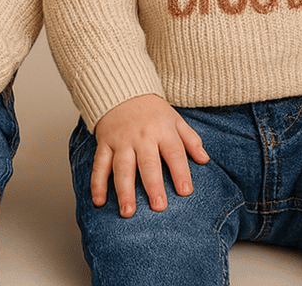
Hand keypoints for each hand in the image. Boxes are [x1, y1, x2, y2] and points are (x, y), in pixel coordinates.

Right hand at [91, 94, 208, 216]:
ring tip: (128, 212)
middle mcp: (141, 137)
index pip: (174, 153)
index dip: (180, 172)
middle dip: (153, 184)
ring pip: (122, 167)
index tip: (185, 192)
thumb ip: (191, 140)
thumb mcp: (175, 119)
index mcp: (162, 131)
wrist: (122, 90)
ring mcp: (121, 140)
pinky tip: (99, 201)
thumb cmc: (152, 111)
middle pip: (148, 163)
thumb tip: (205, 160)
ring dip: (124, 190)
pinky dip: (97, 183)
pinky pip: (100, 164)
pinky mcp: (104, 143)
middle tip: (158, 207)